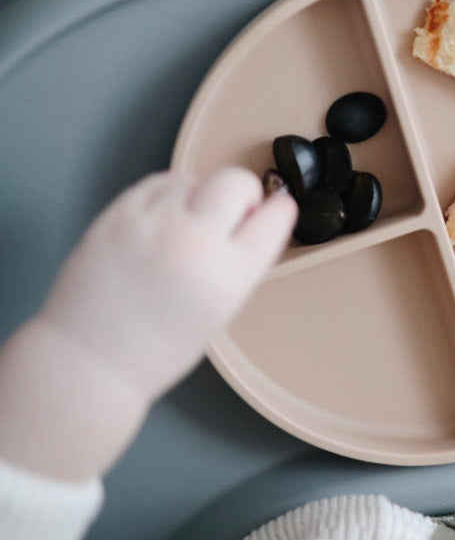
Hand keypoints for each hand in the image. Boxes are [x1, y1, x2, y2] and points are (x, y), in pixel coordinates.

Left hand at [37, 168, 296, 403]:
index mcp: (230, 276)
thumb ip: (241, 261)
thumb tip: (252, 215)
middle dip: (242, 194)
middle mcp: (194, 243)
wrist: (91, 360)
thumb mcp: (222, 309)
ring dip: (199, 195)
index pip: (275, 217)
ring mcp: (152, 225)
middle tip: (230, 216)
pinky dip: (167, 195)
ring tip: (186, 225)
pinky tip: (163, 218)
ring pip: (194, 178)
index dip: (279, 210)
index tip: (275, 210)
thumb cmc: (160, 345)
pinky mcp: (116, 216)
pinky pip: (157, 183)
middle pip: (236, 182)